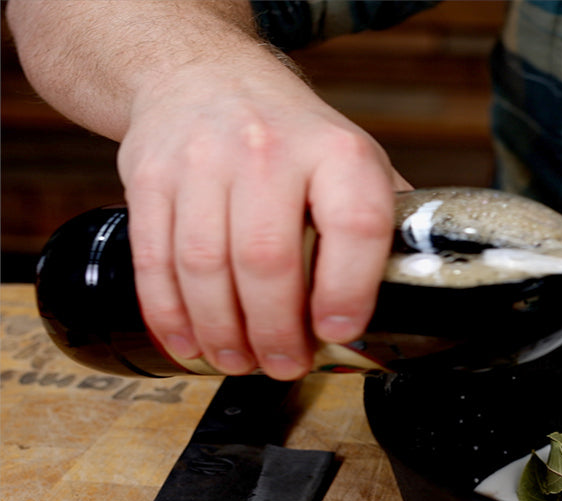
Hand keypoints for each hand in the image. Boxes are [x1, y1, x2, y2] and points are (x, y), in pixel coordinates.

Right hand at [118, 61, 407, 379]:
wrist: (206, 76)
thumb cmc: (292, 136)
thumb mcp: (353, 160)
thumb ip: (381, 222)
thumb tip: (411, 297)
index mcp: (338, 153)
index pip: (353, 226)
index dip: (348, 290)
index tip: (338, 332)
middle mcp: (269, 151)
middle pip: (267, 260)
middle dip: (275, 330)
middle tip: (284, 364)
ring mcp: (203, 161)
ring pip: (204, 267)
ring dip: (222, 330)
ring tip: (239, 361)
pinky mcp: (150, 177)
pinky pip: (155, 259)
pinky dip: (170, 313)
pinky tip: (190, 341)